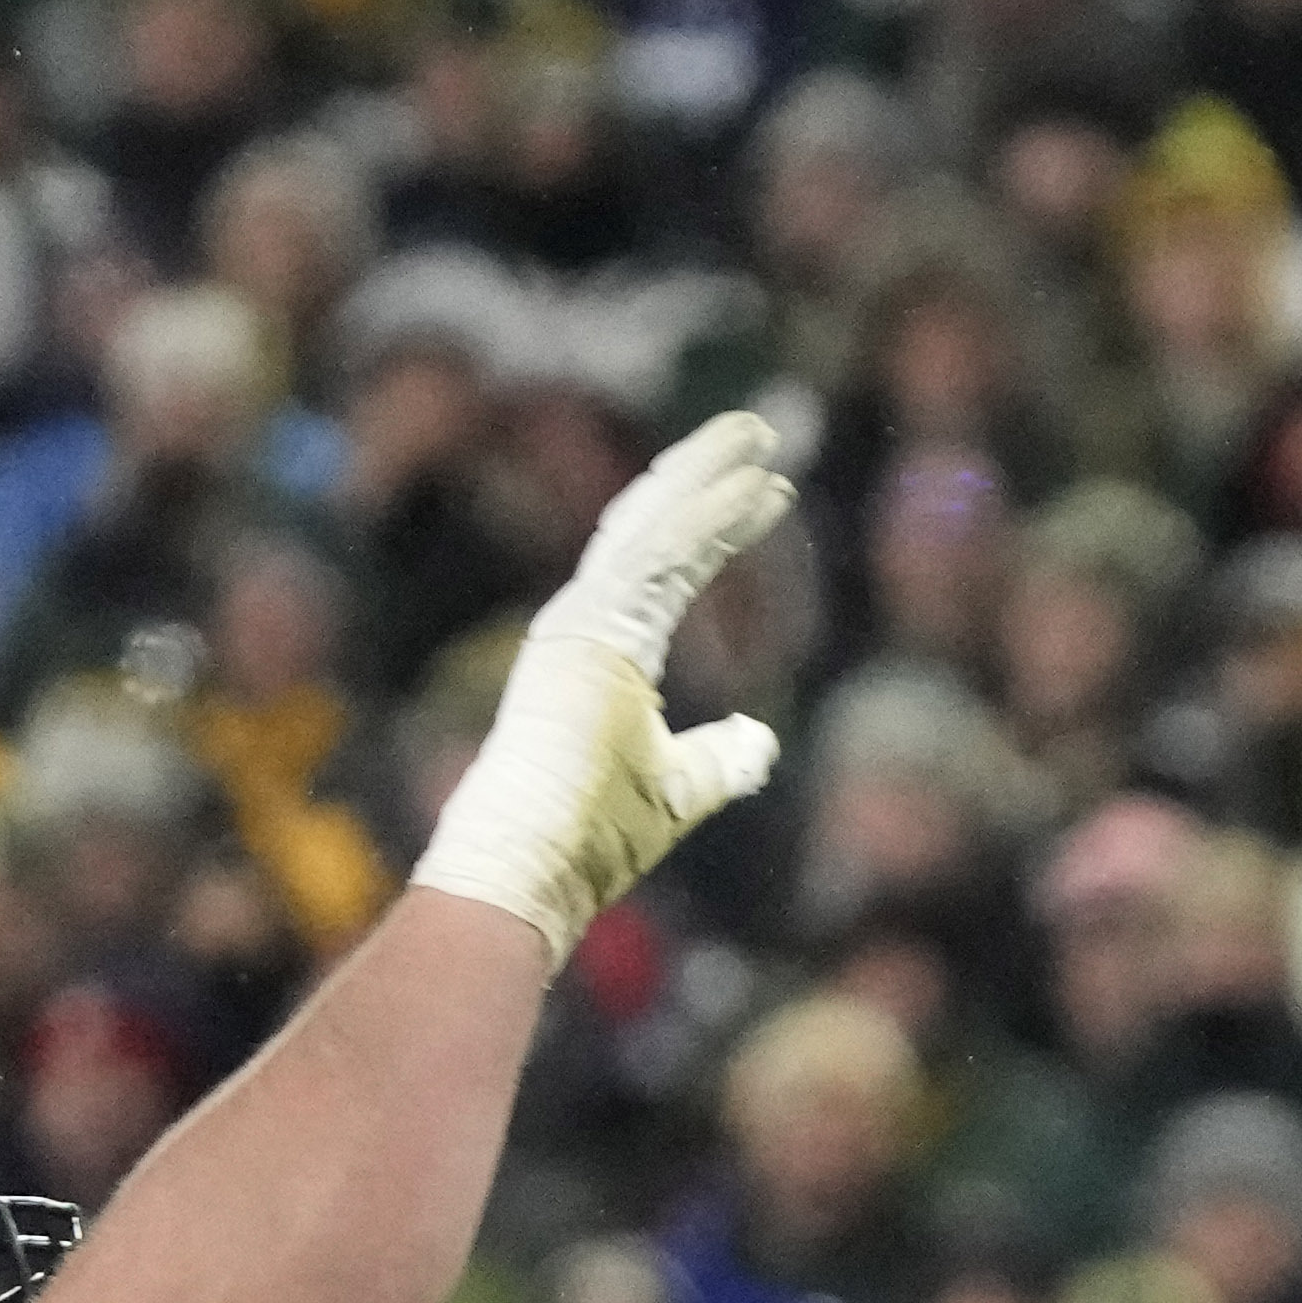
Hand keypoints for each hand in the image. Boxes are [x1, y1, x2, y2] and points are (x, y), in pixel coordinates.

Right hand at [413, 411, 795, 943]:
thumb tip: (761, 739)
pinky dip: (705, 518)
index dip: (716, 525)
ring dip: (707, 475)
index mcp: (602, 650)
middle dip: (704, 473)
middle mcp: (585, 622)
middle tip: (760, 431)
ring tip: (760, 436)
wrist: (529, 871)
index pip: (666, 566)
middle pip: (651, 525)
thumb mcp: (678, 791)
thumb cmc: (589, 842)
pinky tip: (752, 486)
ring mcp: (578, 622)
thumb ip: (719, 761)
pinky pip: (656, 557)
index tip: (772, 492)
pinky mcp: (585, 631)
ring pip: (652, 525)